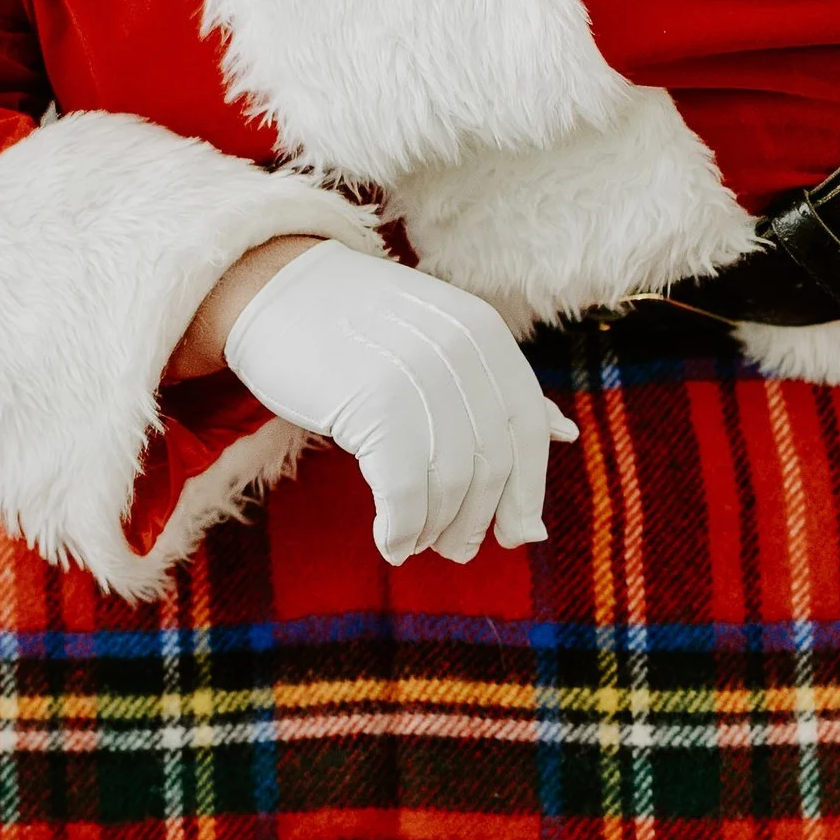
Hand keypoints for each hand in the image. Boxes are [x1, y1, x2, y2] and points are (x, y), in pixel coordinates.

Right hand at [221, 236, 577, 562]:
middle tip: (456, 549)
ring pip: (449, 485)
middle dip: (476, 519)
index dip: (525, 490)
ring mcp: (419, 377)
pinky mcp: (374, 406)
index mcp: (485, 334)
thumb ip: (498, 387)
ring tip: (416, 542)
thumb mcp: (441, 341)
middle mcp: (462, 352)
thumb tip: (565, 436)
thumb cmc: (357, 327)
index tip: (516, 533)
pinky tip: (390, 543)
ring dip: (435, 529)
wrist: (274, 290)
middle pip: (490, 464)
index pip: (525, 430)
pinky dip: (401, 529)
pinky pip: (404, 493)